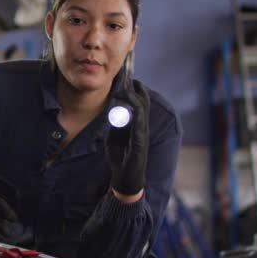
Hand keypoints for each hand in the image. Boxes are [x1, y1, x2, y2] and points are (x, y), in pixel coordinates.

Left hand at [105, 79, 149, 194]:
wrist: (125, 178)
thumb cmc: (119, 158)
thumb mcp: (113, 137)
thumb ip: (114, 125)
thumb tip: (114, 113)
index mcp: (136, 126)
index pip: (139, 105)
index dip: (135, 92)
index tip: (129, 80)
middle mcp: (142, 128)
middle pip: (143, 104)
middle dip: (137, 91)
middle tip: (130, 79)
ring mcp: (142, 134)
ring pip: (142, 111)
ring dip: (135, 98)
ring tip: (129, 88)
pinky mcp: (140, 142)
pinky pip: (139, 124)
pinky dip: (136, 113)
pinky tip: (132, 105)